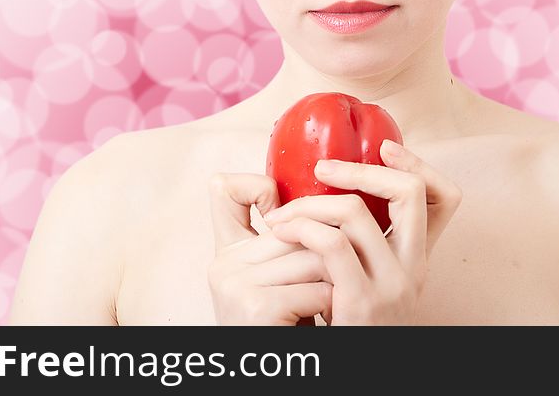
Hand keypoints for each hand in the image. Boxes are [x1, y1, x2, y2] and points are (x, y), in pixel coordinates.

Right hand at [207, 171, 332, 324]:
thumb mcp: (280, 281)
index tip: (282, 214)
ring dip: (336, 280)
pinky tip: (325, 320)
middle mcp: (222, 264)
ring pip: (313, 256)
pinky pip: (317, 288)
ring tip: (333, 301)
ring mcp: (235, 285)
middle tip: (335, 279)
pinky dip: (333, 305)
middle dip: (326, 253)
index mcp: (226, 252)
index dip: (256, 187)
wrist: (274, 372)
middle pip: (297, 230)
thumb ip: (286, 244)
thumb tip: (323, 203)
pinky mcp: (254, 306)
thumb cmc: (287, 328)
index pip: (224, 189)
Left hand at [262, 140, 461, 324]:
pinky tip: (282, 232)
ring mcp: (391, 285)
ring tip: (283, 213)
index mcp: (417, 259)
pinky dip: (301, 227)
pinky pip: (330, 244)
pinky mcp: (361, 302)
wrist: (349, 377)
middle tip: (322, 169)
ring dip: (310, 202)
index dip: (420, 163)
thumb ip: (360, 244)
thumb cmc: (343, 325)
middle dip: (360, 169)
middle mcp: (414, 269)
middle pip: (408, 192)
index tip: (385, 148)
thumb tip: (331, 192)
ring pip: (355, 212)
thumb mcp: (365, 281)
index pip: (445, 198)